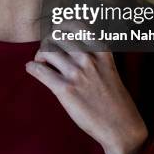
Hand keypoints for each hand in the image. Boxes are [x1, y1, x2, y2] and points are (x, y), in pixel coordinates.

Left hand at [25, 35, 147, 153]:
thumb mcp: (109, 68)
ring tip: (41, 62)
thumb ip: (94, 55)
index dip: (62, 27)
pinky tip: (32, 69)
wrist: (121, 127)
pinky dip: (32, 67)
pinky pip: (39, 70)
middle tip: (47, 52)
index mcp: (101, 51)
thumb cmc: (114, 99)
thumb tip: (72, 44)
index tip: (58, 33)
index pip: (76, 26)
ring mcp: (77, 73)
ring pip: (47, 50)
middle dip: (48, 41)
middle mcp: (88, 58)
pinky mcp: (65, 89)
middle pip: (57, 36)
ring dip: (39, 54)